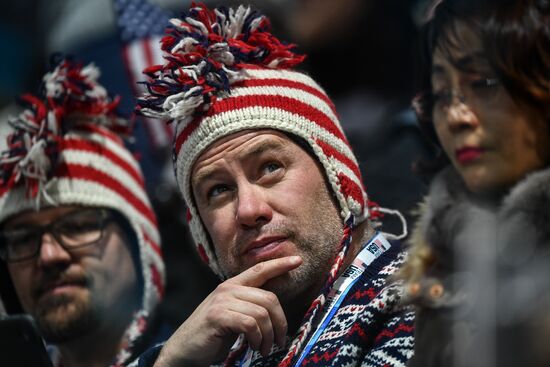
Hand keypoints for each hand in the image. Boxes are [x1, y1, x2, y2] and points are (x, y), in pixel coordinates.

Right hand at [153, 256, 302, 366]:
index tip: (298, 260)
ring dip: (268, 336)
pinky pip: (250, 324)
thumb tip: (275, 311)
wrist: (184, 349)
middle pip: (269, 298)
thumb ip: (248, 306)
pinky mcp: (218, 316)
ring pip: (262, 313)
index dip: (279, 264)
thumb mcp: (232, 315)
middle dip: (280, 322)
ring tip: (264, 348)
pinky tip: (253, 347)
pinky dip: (257, 339)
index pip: (260, 270)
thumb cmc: (212, 334)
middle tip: (279, 341)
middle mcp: (228, 289)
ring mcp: (222, 301)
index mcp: (232, 286)